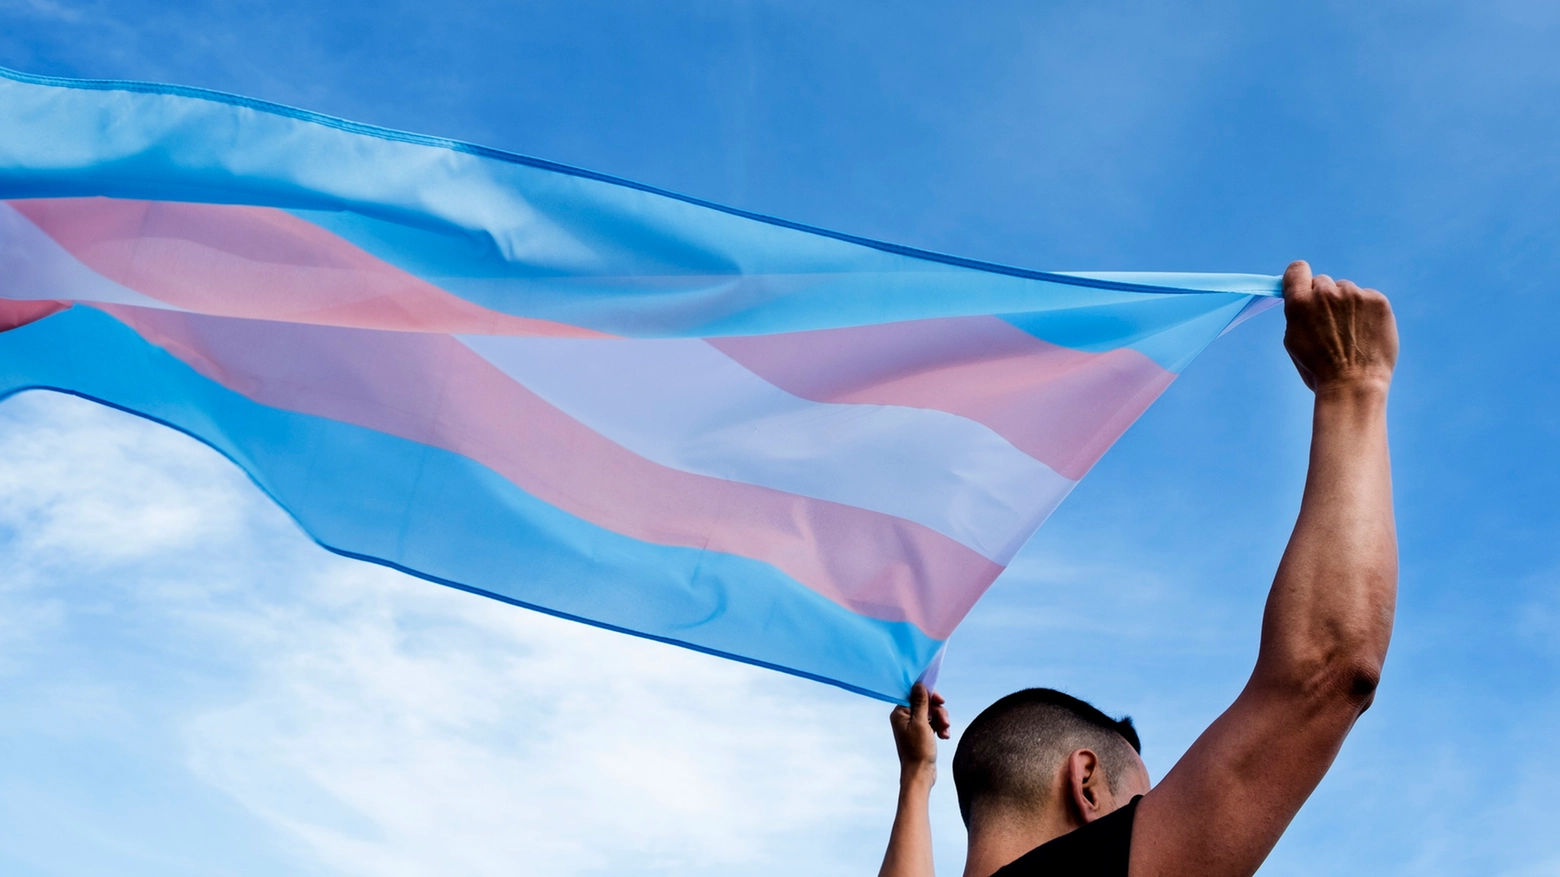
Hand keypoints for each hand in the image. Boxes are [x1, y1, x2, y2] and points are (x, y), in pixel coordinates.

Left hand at [890, 683, 949, 777]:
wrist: (920, 774)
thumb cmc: (918, 750)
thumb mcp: (921, 723)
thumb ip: (921, 702)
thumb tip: (919, 684)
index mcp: (900, 713)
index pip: (915, 694)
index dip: (929, 695)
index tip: (941, 700)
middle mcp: (904, 717)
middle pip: (926, 703)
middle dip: (938, 712)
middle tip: (945, 722)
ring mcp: (913, 725)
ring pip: (932, 713)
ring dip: (941, 721)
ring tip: (945, 732)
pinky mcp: (921, 732)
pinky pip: (933, 723)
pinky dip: (940, 728)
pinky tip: (944, 736)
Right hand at [1282, 261, 1397, 392]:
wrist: (1354, 384)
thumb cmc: (1319, 369)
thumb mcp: (1294, 341)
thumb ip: (1297, 314)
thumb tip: (1301, 299)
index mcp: (1299, 303)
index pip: (1297, 269)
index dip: (1299, 279)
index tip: (1304, 288)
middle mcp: (1326, 293)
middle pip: (1323, 282)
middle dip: (1325, 298)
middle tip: (1330, 324)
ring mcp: (1354, 294)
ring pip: (1347, 290)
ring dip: (1347, 304)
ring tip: (1350, 333)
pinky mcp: (1377, 300)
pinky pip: (1368, 297)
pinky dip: (1367, 311)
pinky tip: (1365, 332)